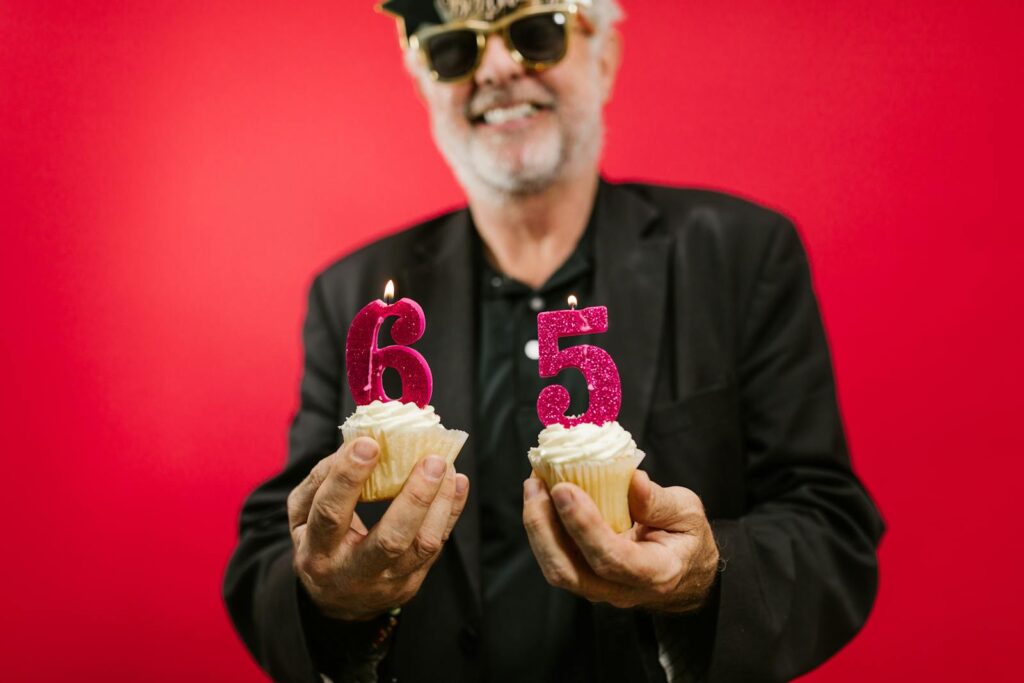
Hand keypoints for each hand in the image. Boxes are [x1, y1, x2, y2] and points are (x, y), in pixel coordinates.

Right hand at [287, 437, 469, 620]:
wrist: (337, 603)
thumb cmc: (318, 545)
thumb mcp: (301, 517)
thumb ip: (319, 481)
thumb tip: (354, 445)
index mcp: (318, 553)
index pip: (331, 514)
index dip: (348, 478)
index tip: (368, 444)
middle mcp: (353, 573)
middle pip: (390, 540)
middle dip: (415, 497)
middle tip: (431, 461)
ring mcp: (388, 582)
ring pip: (423, 545)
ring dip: (440, 502)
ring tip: (446, 466)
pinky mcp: (412, 582)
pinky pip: (438, 545)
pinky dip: (450, 511)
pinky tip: (456, 483)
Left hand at [522, 470, 718, 612]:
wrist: (686, 570)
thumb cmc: (686, 538)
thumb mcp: (687, 513)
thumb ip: (660, 501)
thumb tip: (633, 480)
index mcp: (656, 573)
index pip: (612, 559)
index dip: (584, 526)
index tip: (564, 489)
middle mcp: (622, 590)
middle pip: (571, 572)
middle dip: (545, 528)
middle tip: (537, 484)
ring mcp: (599, 589)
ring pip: (557, 569)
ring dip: (537, 527)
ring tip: (533, 486)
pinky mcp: (584, 578)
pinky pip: (556, 558)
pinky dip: (542, 527)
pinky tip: (538, 496)